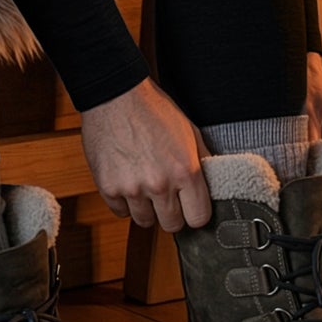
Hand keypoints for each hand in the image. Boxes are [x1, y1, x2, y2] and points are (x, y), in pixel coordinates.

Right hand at [80, 79, 210, 232]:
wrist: (115, 96)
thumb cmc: (152, 109)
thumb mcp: (189, 131)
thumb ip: (203, 161)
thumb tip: (213, 184)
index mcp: (185, 171)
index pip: (198, 219)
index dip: (194, 213)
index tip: (189, 207)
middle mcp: (160, 184)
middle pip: (171, 225)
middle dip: (171, 213)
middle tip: (165, 195)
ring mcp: (132, 188)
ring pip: (144, 222)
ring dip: (146, 208)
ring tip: (144, 184)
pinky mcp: (108, 187)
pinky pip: (119, 212)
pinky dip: (123, 201)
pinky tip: (126, 181)